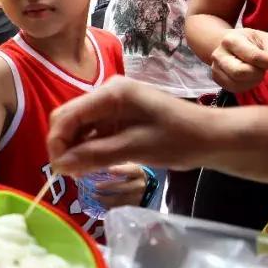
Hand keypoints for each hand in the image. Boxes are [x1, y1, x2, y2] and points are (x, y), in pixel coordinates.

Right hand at [48, 77, 210, 175]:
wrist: (211, 137)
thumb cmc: (178, 139)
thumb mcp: (135, 149)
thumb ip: (95, 155)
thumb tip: (59, 166)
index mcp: (111, 93)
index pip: (67, 115)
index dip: (57, 142)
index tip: (58, 170)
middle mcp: (107, 93)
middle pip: (69, 118)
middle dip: (63, 145)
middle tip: (68, 174)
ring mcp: (113, 104)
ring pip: (79, 126)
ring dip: (75, 148)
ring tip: (80, 173)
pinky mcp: (119, 116)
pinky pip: (93, 131)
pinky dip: (88, 147)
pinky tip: (92, 164)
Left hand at [92, 163, 147, 209]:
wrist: (145, 188)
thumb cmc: (131, 174)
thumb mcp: (128, 166)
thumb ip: (117, 163)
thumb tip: (100, 163)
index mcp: (138, 172)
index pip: (130, 170)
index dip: (119, 170)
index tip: (107, 169)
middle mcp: (139, 185)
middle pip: (123, 187)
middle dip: (108, 186)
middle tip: (96, 186)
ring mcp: (137, 197)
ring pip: (120, 200)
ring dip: (105, 199)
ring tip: (94, 195)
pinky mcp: (133, 207)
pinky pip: (119, 208)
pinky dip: (108, 205)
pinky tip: (100, 202)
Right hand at [210, 28, 267, 92]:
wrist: (229, 45)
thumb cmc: (251, 42)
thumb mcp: (265, 39)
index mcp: (231, 40)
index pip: (254, 57)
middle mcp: (219, 54)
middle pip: (242, 72)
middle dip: (258, 73)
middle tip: (264, 68)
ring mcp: (215, 68)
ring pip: (239, 83)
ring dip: (253, 80)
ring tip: (256, 70)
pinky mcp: (217, 80)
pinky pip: (236, 89)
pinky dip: (247, 85)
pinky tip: (249, 76)